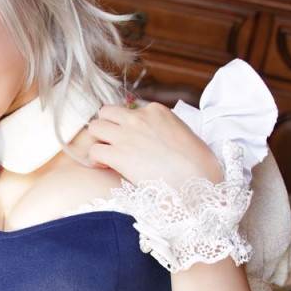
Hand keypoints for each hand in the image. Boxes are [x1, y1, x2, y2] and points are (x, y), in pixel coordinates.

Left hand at [68, 100, 222, 189]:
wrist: (198, 180)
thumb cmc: (198, 164)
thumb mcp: (183, 135)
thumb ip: (164, 130)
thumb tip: (157, 140)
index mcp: (156, 110)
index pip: (129, 110)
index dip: (126, 126)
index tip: (131, 140)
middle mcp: (138, 117)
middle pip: (106, 112)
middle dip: (106, 127)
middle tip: (112, 144)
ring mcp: (126, 134)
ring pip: (94, 127)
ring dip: (98, 141)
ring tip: (106, 156)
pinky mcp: (118, 154)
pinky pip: (93, 150)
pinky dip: (95, 159)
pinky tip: (105, 167)